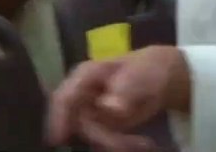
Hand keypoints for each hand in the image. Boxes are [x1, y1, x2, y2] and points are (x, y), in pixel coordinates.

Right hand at [46, 46, 189, 151]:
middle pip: (78, 122)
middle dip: (102, 137)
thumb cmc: (145, 70)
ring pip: (91, 134)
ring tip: (144, 143)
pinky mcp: (100, 123)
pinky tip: (141, 142)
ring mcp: (90, 109)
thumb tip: (107, 107)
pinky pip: (103, 139)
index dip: (58, 118)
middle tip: (131, 144)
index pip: (65, 98)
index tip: (58, 140)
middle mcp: (82, 93)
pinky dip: (120, 144)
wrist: (157, 76)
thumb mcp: (139, 76)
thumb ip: (123, 89)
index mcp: (85, 75)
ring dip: (115, 142)